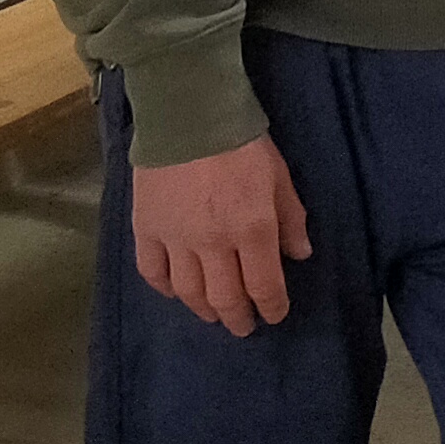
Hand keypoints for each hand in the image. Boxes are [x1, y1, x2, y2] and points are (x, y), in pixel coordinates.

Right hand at [129, 134, 311, 335]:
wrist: (189, 116)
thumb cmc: (244, 143)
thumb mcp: (281, 177)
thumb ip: (291, 219)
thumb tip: (299, 255)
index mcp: (252, 230)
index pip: (263, 285)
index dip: (271, 306)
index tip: (274, 315)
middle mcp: (213, 243)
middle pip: (225, 297)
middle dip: (238, 317)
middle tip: (243, 327)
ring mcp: (175, 239)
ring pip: (188, 292)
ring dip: (203, 310)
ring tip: (213, 315)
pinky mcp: (145, 229)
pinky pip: (152, 271)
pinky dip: (165, 288)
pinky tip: (175, 293)